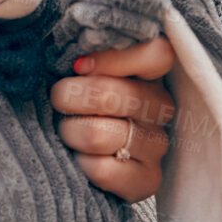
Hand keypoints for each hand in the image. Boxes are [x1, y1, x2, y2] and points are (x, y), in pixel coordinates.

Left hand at [51, 37, 174, 202]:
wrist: (81, 160)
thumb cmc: (78, 107)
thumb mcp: (80, 74)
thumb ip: (82, 56)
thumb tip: (71, 41)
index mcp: (151, 74)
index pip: (158, 54)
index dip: (113, 59)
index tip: (77, 67)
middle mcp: (162, 108)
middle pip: (113, 94)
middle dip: (69, 97)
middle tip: (59, 102)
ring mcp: (159, 145)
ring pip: (98, 134)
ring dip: (70, 133)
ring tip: (69, 133)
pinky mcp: (149, 180)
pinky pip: (101, 169)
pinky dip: (79, 164)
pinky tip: (81, 160)